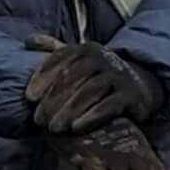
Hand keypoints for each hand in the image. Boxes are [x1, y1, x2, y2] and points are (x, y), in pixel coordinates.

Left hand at [25, 40, 164, 134]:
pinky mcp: (132, 95)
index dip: (42, 78)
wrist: (140, 86)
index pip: (60, 60)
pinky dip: (92, 116)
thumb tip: (30, 41)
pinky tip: (77, 128)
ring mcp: (119, 76)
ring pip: (89, 92)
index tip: (29, 98)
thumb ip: (55, 50)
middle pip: (72, 78)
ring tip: (54, 128)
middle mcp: (103, 58)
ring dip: (68, 111)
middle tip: (39, 120)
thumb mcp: (80, 60)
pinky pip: (110, 105)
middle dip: (52, 100)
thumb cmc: (100, 76)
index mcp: (86, 49)